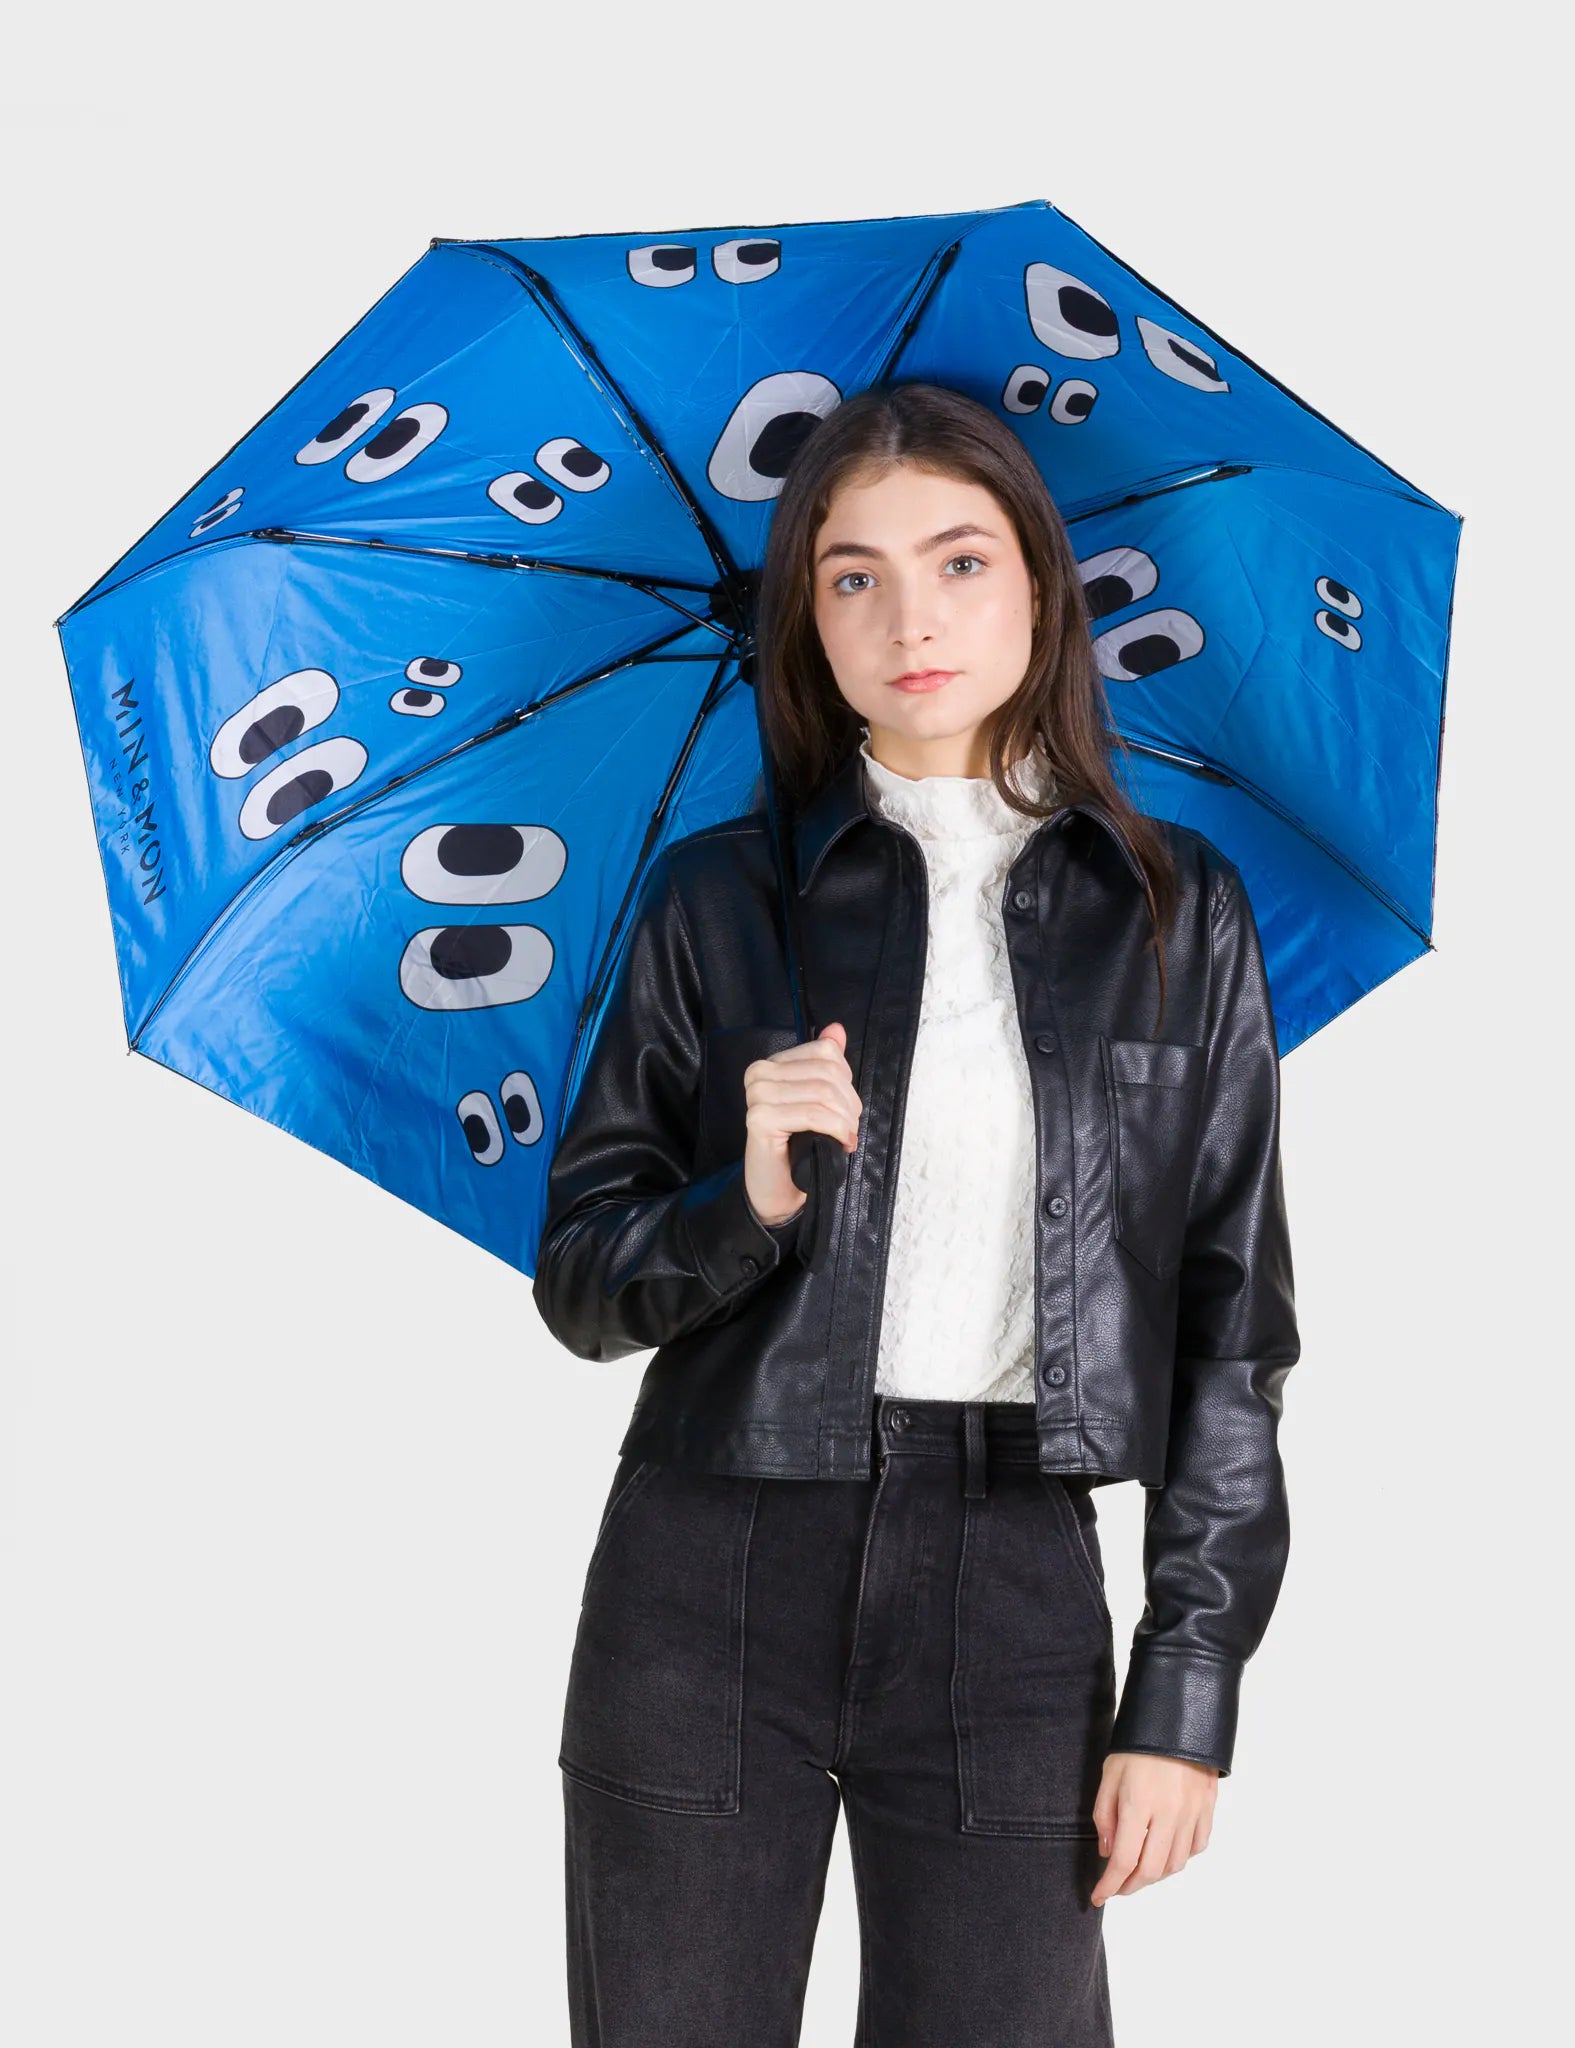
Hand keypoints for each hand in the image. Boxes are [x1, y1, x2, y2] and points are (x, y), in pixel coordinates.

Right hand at [742, 1022, 861, 1226]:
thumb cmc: (797, 1148)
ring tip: (844, 1138)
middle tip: (848, 1129)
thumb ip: (824, 1064)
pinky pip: (814, 1114)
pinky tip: (840, 1143)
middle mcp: (759, 1074)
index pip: (826, 1052)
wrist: (776, 1191)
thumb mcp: (816, 1101)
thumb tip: (836, 1029)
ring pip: (824, 1092)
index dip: (846, 1082)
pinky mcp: (761, 1119)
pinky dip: (836, 1129)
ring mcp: (757, 1095)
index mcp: (771, 1064)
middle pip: (828, 1072)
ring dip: (845, 1120)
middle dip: (849, 1104)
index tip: (845, 1108)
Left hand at [1090, 1751, 1217, 1904]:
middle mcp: (1168, 1814)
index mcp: (1138, 1804)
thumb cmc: (1137, 1745)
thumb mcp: (1110, 1774)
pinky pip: (1197, 1846)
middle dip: (1130, 1886)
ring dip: (1155, 1876)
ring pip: (1175, 1864)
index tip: (1098, 1896)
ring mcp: (1192, 1813)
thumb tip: (1108, 1853)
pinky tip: (1167, 1853)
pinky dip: (1181, 1858)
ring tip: (1139, 1872)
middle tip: (1117, 1888)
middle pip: (1151, 1870)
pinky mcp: (1207, 1808)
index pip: (1124, 1861)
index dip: (1109, 1885)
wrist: (1178, 1718)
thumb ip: (1105, 1816)